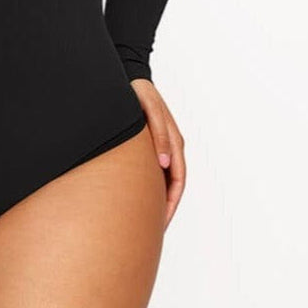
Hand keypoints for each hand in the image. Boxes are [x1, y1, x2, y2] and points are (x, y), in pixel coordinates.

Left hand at [129, 77, 185, 228]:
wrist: (130, 77)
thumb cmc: (140, 93)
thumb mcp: (151, 112)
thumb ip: (160, 136)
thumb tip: (163, 163)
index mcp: (175, 143)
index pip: (177, 181)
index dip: (170, 203)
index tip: (160, 223)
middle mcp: (170, 148)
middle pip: (170, 185)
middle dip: (162, 208)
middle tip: (150, 230)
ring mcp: (160, 147)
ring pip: (160, 179)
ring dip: (154, 198)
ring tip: (141, 218)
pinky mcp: (148, 144)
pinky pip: (149, 170)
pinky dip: (145, 186)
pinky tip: (131, 195)